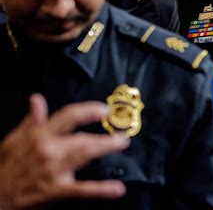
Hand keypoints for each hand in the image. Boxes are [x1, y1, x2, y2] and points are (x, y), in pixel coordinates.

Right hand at [0, 94, 129, 208]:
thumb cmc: (5, 167)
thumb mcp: (13, 139)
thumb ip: (31, 120)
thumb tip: (37, 100)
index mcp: (39, 135)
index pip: (68, 116)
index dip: (87, 111)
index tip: (103, 109)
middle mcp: (48, 150)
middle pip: (81, 137)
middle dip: (103, 132)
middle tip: (122, 130)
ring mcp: (54, 171)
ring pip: (84, 156)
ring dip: (105, 148)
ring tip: (122, 143)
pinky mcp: (57, 190)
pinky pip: (82, 189)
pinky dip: (101, 189)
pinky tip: (117, 188)